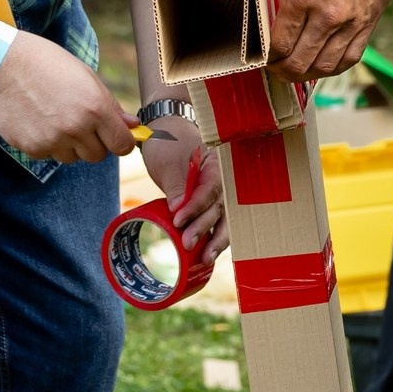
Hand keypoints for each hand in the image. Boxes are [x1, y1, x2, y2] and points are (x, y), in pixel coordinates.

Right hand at [0, 31, 133, 162]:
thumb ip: (110, 106)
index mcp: (95, 107)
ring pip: (73, 158)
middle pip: (98, 156)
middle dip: (94, 143)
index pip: (122, 146)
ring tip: (55, 117)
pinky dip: (47, 144)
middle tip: (80, 123)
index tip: (115, 137)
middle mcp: (76, 128)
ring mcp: (53, 140)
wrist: (2, 64)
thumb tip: (132, 126)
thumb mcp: (85, 77)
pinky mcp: (32, 148)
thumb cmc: (47, 64)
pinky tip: (38, 121)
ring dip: (69, 145)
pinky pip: (49, 155)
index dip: (121, 142)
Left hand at [142, 115, 225, 261]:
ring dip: (216, 240)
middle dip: (205, 228)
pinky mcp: (211, 204)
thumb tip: (178, 209)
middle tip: (188, 244)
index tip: (178, 220)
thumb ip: (176, 185)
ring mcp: (219, 194)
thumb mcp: (168, 161)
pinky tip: (207, 254)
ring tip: (206, 258)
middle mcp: (223, 181)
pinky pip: (217, 223)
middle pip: (220, 207)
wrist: (169, 133)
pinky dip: (213, 238)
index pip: (209, 189)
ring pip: (224, 219)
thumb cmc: (169, 144)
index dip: (195, 207)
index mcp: (216, 165)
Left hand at [243, 0, 392, 80]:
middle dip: (281, 70)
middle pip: (298, 62)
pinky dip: (334, 67)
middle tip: (273, 68)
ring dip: (306, 74)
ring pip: (324, 66)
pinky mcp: (368, 22)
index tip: (260, 56)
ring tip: (295, 70)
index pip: (278, 43)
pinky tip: (325, 65)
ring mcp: (350, 22)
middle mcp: (326, 15)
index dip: (265, 57)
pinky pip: (350, 58)